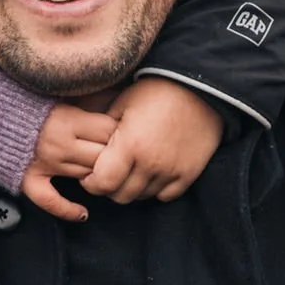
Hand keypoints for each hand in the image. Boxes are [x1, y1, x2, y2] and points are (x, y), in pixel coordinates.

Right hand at [21, 103, 118, 223]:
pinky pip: (51, 201)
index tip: (120, 127)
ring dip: (96, 174)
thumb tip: (115, 95)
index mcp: (66, 118)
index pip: (109, 130)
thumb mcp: (58, 91)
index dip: (118, 129)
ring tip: (105, 170)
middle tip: (117, 149)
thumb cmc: (23, 96)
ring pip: (86, 176)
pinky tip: (83, 213)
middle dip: (113, 153)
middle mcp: (58, 144)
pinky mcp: (27, 179)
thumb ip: (85, 97)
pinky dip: (67, 210)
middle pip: (102, 156)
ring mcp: (44, 165)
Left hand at [79, 79, 224, 205]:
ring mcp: (172, 171)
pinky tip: (152, 174)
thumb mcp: (122, 102)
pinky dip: (155, 189)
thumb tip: (84, 143)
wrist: (200, 87)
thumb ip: (102, 128)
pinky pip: (166, 196)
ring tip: (131, 171)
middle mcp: (151, 164)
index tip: (90, 175)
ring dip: (132, 188)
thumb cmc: (158, 90)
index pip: (102, 183)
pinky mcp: (189, 173)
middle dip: (110, 187)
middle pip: (120, 195)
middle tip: (109, 173)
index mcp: (130, 146)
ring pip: (142, 197)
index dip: (91, 183)